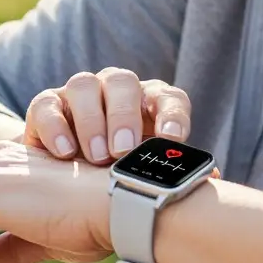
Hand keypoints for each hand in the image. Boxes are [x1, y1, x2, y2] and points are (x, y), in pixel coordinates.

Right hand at [18, 68, 192, 165]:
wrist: (69, 179)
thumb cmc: (119, 174)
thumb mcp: (144, 174)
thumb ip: (172, 173)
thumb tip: (216, 178)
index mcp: (150, 104)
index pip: (169, 98)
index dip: (173, 115)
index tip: (173, 139)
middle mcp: (117, 90)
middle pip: (125, 83)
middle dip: (124, 115)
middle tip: (122, 151)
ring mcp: (80, 93)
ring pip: (85, 86)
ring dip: (91, 120)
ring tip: (95, 157)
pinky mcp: (46, 104)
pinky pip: (47, 103)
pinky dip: (55, 126)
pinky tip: (63, 153)